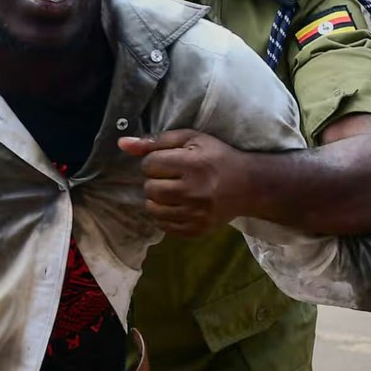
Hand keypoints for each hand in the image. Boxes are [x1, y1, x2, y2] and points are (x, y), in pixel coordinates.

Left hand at [118, 130, 252, 236]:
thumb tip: (122, 144)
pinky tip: (178, 205)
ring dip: (157, 199)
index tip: (168, 161)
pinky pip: (163, 226)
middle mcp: (195, 191)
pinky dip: (165, 215)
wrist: (248, 185)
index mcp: (194, 164)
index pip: (150, 164)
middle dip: (155, 180)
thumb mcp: (191, 139)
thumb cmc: (217, 157)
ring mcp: (196, 214)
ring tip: (172, 191)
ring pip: (152, 209)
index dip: (154, 161)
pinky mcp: (197, 230)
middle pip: (150, 188)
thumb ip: (156, 140)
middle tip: (171, 177)